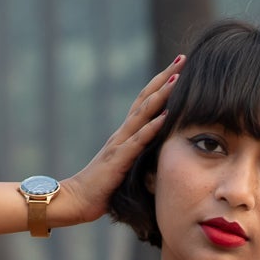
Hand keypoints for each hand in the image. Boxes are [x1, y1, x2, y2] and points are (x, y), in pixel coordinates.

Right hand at [54, 57, 184, 226]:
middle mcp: (123, 133)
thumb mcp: (125, 169)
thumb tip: (158, 156)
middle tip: (181, 58)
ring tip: (177, 78)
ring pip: (143, 114)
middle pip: (145, 98)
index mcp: (125, 135)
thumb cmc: (101, 189)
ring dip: (160, 95)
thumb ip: (138, 158)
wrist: (77, 200)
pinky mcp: (119, 160)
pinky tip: (166, 116)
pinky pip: (138, 141)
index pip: (145, 103)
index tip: (177, 68)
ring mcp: (120, 144)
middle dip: (164, 78)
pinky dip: (152, 127)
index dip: (160, 84)